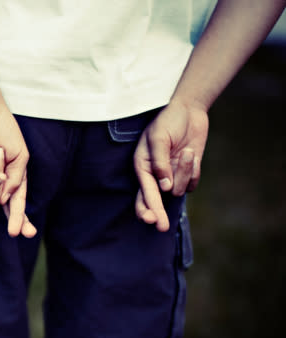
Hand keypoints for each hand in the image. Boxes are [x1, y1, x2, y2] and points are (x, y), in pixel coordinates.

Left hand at [0, 101, 35, 237]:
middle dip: (14, 219)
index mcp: (13, 178)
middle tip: (17, 233)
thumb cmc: (5, 133)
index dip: (23, 218)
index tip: (29, 233)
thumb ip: (16, 181)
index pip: (18, 203)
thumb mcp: (20, 159)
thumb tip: (5, 201)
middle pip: (6, 208)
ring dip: (0, 173)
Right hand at [134, 100, 208, 231]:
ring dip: (185, 171)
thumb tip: (164, 187)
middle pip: (154, 202)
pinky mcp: (187, 174)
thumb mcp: (158, 138)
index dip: (147, 207)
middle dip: (158, 213)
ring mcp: (172, 176)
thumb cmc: (167, 121)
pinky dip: (194, 170)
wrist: (189, 110)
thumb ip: (160, 163)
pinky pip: (192, 183)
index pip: (143, 192)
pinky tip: (191, 154)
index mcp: (142, 167)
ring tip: (186, 151)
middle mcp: (155, 175)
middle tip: (161, 227)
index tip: (151, 219)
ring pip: (179, 189)